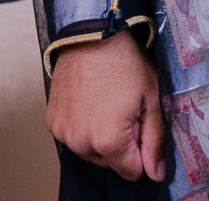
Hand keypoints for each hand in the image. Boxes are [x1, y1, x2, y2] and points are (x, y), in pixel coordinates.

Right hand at [46, 30, 168, 182]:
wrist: (91, 35)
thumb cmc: (123, 62)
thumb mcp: (151, 98)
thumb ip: (155, 140)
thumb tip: (155, 173)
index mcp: (108, 141)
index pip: (131, 171)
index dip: (143, 151)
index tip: (142, 125)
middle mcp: (81, 143)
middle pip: (111, 162)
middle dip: (124, 142)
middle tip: (127, 109)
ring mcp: (63, 133)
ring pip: (91, 151)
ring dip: (102, 136)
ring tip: (109, 102)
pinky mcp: (53, 122)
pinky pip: (74, 136)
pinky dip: (85, 126)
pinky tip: (92, 102)